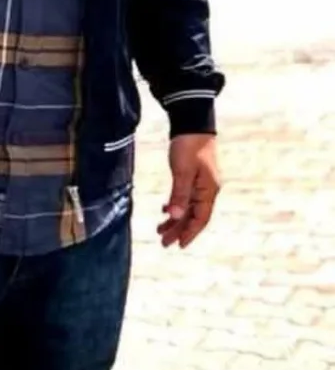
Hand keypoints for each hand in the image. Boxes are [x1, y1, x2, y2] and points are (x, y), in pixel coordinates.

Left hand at [157, 133, 220, 248]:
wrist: (192, 124)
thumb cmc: (188, 146)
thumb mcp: (182, 171)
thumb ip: (179, 194)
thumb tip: (176, 216)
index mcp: (208, 190)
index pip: (200, 218)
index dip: (190, 233)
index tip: (179, 245)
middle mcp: (207, 190)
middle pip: (193, 216)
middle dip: (179, 230)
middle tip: (163, 242)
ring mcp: (201, 184)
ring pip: (188, 208)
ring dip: (175, 219)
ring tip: (160, 230)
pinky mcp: (193, 177)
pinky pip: (185, 197)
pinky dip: (176, 206)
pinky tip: (165, 210)